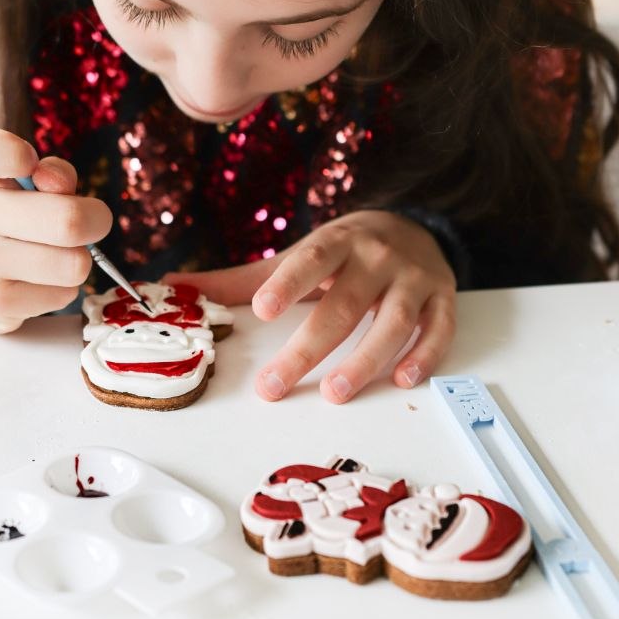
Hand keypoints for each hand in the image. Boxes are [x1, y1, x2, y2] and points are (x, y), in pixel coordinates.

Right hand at [0, 128, 111, 333]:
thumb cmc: (12, 224)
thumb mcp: (26, 189)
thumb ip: (54, 174)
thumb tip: (60, 185)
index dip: (8, 152)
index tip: (28, 161)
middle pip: (69, 220)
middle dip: (96, 221)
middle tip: (88, 223)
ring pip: (75, 263)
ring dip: (77, 261)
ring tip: (51, 257)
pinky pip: (65, 294)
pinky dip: (63, 289)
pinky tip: (35, 283)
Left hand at [162, 209, 455, 402]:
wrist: (412, 226)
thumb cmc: (344, 249)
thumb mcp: (298, 254)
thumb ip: (244, 279)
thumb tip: (176, 287)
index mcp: (338, 241)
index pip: (312, 259)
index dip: (288, 284)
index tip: (262, 310)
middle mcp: (377, 257)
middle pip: (343, 304)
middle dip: (309, 346)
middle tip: (276, 384)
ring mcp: (414, 278)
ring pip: (393, 321)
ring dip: (367, 358)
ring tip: (337, 392)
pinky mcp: (443, 298)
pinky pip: (438, 329)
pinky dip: (425, 355)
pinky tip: (403, 380)